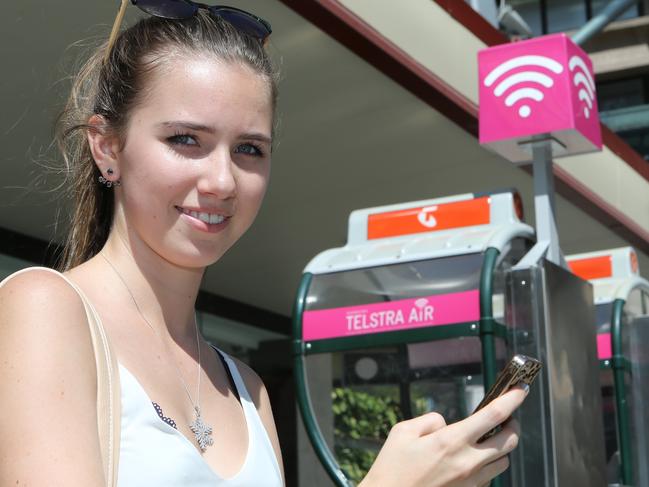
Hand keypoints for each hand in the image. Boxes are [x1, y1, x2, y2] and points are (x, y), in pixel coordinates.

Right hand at [359, 386, 526, 486]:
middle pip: (510, 441)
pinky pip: (489, 478)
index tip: (519, 390)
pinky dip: (487, 466)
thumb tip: (446, 424)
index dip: (511, 399)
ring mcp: (471, 482)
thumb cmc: (392, 469)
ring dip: (501, 448)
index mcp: (452, 441)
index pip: (494, 415)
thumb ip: (430, 420)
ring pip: (504, 462)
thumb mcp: (403, 431)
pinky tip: (472, 461)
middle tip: (507, 418)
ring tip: (487, 441)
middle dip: (513, 425)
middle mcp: (467, 462)